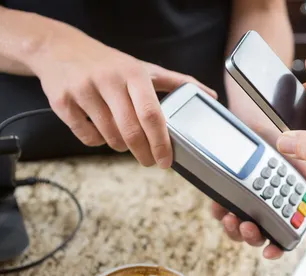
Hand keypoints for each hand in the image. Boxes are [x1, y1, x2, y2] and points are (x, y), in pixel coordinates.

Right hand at [27, 22, 216, 167]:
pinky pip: (87, 137)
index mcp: (133, 74)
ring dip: (122, 146)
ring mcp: (83, 91)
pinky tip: (101, 131)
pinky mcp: (62, 102)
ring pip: (109, 137)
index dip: (161, 142)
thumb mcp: (144, 68)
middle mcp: (108, 80)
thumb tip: (211, 96)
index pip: (152, 114)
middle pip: (131, 131)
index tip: (166, 161)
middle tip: (150, 161)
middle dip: (144, 153)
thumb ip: (178, 83)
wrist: (59, 49)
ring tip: (126, 140)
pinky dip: (97, 141)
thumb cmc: (111, 64)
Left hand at [211, 124, 305, 259]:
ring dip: (233, 229)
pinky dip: (218, 212)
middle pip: (258, 235)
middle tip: (248, 226)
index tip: (269, 252)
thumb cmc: (278, 139)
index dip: (276, 248)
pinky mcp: (224, 192)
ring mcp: (243, 201)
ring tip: (231, 216)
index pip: (282, 234)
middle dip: (251, 236)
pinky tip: (220, 204)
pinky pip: (219, 211)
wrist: (250, 115)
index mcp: (283, 204)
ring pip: (236, 228)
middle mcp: (263, 206)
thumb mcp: (300, 166)